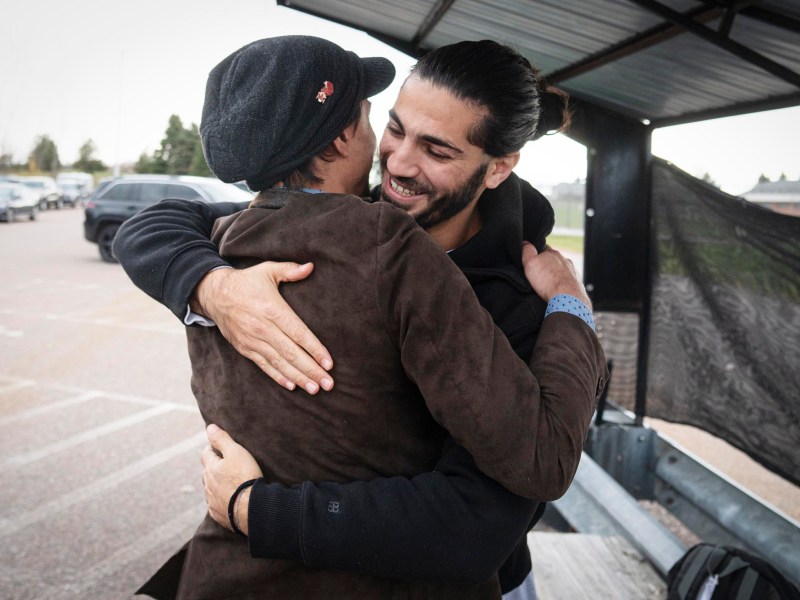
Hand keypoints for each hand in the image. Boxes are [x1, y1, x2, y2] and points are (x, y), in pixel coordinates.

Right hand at [190, 262, 333, 393]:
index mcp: (272, 310)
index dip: (315, 350)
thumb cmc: (246, 281)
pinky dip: (278, 376)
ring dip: (298, 378)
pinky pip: (264, 365)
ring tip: (315, 389)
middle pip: (292, 353)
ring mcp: (253, 340)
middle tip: (329, 384)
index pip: (298, 333)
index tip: (329, 363)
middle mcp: (263, 328)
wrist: (213, 293)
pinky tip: (292, 385)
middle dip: (312, 370)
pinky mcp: (245, 348)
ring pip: (279, 363)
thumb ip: (290, 270)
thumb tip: (311, 267)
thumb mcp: (267, 270)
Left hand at [201, 424, 263, 535]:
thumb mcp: (236, 452)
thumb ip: (222, 439)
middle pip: (207, 472)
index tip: (219, 448)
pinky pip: (216, 505)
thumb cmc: (244, 477)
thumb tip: (209, 427)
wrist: (251, 507)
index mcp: (211, 468)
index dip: (212, 448)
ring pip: (211, 489)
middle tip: (226, 465)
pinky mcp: (218, 514)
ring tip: (230, 483)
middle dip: (213, 467)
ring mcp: (212, 501)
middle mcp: (208, 485)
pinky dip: (221, 500)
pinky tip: (230, 500)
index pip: (206, 454)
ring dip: (217, 485)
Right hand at [521, 242, 591, 308]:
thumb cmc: (548, 281)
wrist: (567, 298)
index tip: (532, 259)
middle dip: (547, 264)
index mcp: (554, 253)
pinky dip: (563, 284)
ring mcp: (572, 272)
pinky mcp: (577, 284)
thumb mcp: (531, 263)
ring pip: (562, 270)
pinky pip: (568, 281)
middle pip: (554, 259)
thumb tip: (524, 243)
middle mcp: (565, 260)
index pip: (544, 248)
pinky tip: (557, 290)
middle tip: (538, 273)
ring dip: (556, 275)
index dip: (536, 253)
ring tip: (548, 284)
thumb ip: (527, 251)